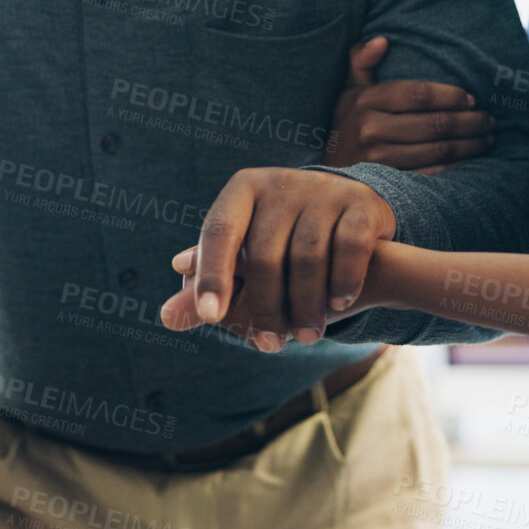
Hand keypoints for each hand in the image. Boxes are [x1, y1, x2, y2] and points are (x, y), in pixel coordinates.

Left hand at [159, 167, 395, 348]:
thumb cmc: (282, 239)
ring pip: (307, 257)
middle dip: (267, 308)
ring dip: (307, 306)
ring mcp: (323, 190)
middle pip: (264, 255)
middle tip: (271, 346)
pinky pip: (349, 248)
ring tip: (307, 336)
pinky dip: (343, 281)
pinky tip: (340, 306)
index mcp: (242, 190)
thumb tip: (166, 317)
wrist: (348, 210)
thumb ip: (207, 285)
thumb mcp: (242, 254)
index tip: (211, 317)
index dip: (212, 275)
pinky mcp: (361, 203)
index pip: (219, 232)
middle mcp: (280, 183)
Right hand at [323, 36, 494, 172]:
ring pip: (439, 149)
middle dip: (470, 121)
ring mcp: (380, 159)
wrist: (329, 171)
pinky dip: (457, 166)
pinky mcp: (391, 181)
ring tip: (487, 137)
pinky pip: (433, 173)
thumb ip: (361, 62)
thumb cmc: (347, 124)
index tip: (472, 98)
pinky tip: (471, 158)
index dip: (451, 95)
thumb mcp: (349, 91)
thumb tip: (381, 40)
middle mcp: (371, 129)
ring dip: (471, 144)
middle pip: (435, 124)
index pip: (418, 94)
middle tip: (490, 119)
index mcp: (365, 101)